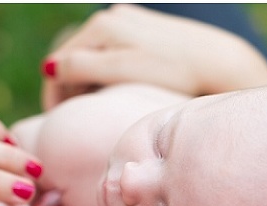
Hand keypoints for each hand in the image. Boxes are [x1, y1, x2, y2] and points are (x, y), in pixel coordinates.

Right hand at [41, 4, 266, 109]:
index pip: (58, 64)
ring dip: (87, 84)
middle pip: (73, 59)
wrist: (218, 63)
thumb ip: (82, 67)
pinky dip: (106, 76)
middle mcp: (110, 18)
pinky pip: (112, 55)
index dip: (54, 97)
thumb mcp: (121, 71)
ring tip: (93, 113)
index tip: (57, 126)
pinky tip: (116, 95)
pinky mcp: (143, 31)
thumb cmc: (171, 72)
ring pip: (92, 58)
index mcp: (100, 26)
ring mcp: (127, 22)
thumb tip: (48, 67)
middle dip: (69, 90)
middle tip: (73, 124)